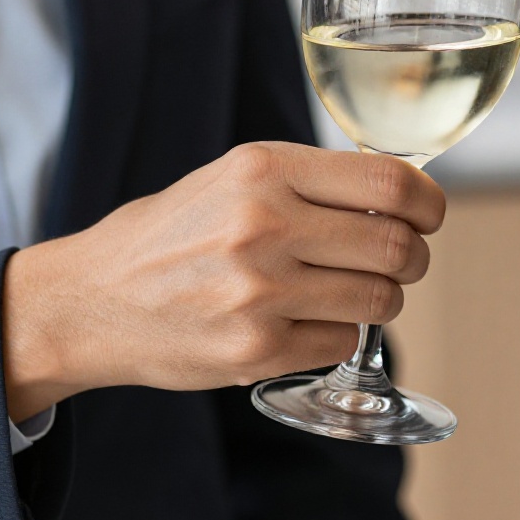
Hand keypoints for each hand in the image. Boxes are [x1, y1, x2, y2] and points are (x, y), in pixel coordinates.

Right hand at [1, 142, 444, 420]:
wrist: (89, 301)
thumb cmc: (171, 235)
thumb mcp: (232, 179)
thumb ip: (311, 182)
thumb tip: (402, 194)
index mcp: (263, 169)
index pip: (388, 180)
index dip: (428, 202)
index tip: (430, 215)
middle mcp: (264, 224)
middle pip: (396, 245)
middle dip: (412, 258)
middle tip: (400, 262)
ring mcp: (260, 292)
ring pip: (379, 299)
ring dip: (381, 299)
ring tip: (348, 292)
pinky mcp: (255, 349)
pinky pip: (343, 343)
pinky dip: (338, 335)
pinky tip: (306, 323)